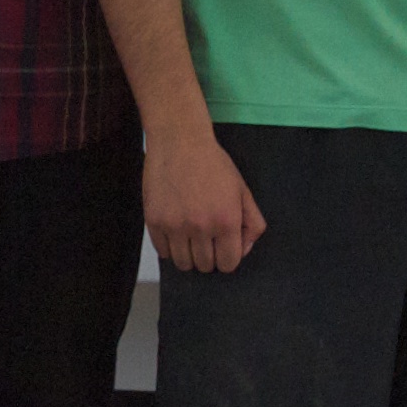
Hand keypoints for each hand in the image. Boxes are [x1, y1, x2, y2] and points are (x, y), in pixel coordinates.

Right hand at [144, 129, 264, 273]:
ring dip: (188, 255)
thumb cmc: (213, 164)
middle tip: (205, 238)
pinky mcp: (154, 221)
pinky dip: (169, 247)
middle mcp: (201, 227)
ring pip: (183, 263)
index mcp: (226, 221)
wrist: (179, 141)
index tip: (222, 248)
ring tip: (189, 237)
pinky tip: (175, 231)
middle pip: (205, 266)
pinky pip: (162, 252)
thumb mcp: (243, 190)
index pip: (228, 264)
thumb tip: (243, 250)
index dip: (227, 258)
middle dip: (208, 256)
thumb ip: (252, 223)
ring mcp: (175, 226)